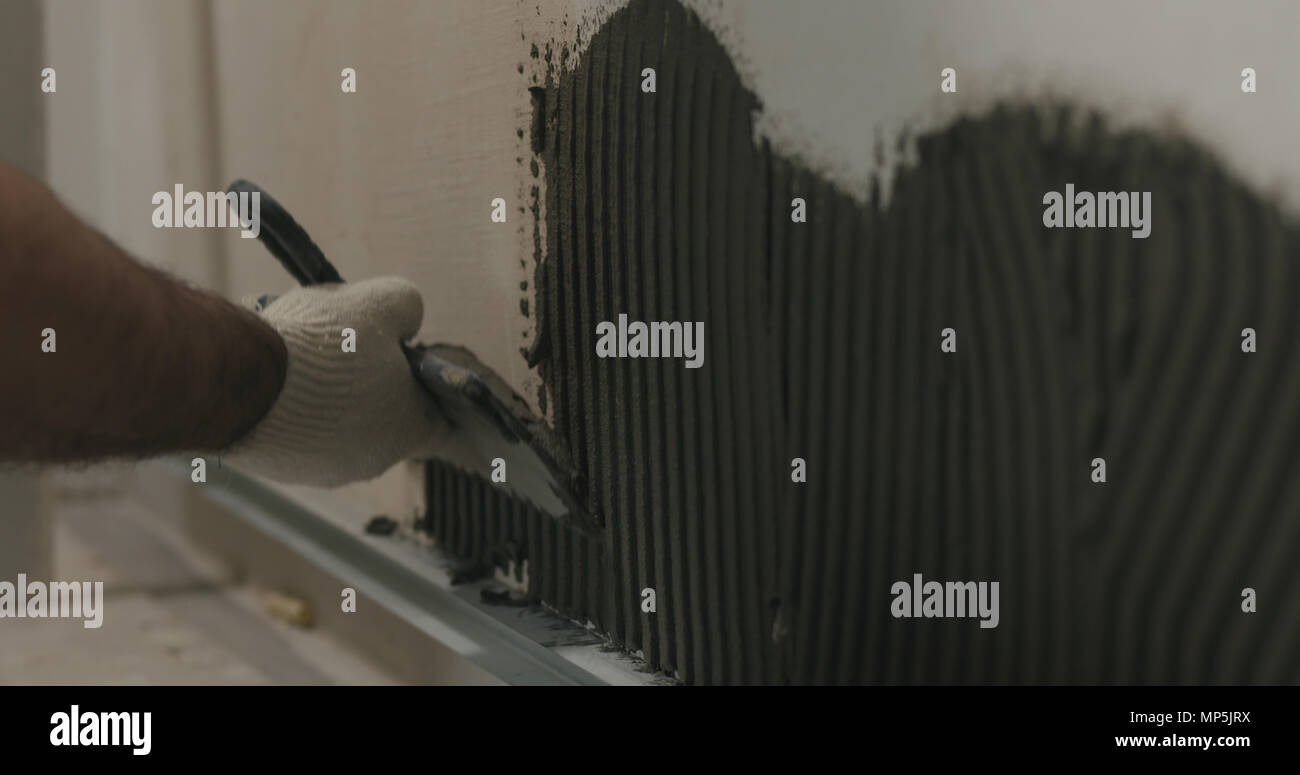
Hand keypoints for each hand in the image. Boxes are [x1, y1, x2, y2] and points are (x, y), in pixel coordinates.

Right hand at [223, 276, 451, 486]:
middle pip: (383, 418)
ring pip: (336, 425)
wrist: (246, 379)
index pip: (440, 423)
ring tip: (304, 355)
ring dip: (328, 395)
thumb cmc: (327, 346)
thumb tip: (406, 320)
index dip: (433, 395)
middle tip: (349, 347)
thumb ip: (407, 307)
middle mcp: (370, 461)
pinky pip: (296, 432)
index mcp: (408, 430)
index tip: (422, 377)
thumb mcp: (380, 303)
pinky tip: (276, 376)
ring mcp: (321, 470)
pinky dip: (291, 408)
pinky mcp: (278, 468)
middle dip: (371, 384)